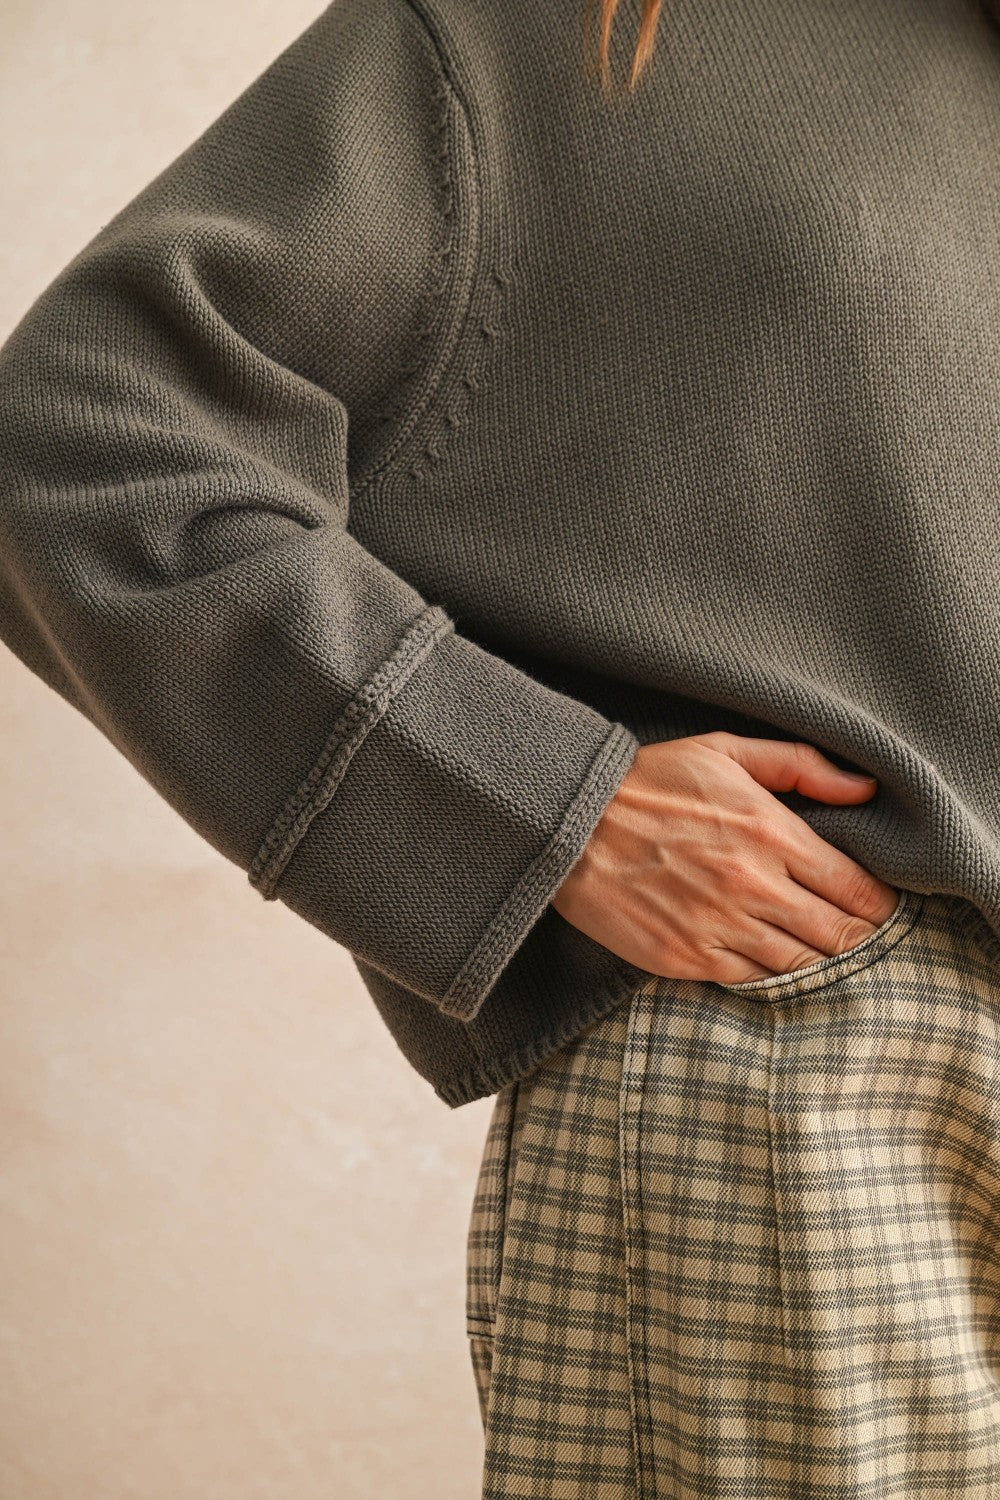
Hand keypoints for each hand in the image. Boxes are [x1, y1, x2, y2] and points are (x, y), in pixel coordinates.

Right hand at [550, 731, 899, 984]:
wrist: (570, 823)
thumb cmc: (649, 781)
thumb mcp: (724, 751)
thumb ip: (799, 766)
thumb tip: (863, 790)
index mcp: (771, 832)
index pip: (856, 888)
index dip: (878, 905)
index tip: (877, 907)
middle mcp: (752, 885)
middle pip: (838, 935)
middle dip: (857, 939)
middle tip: (856, 936)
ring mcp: (718, 926)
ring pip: (799, 966)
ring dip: (817, 962)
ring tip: (818, 953)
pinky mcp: (686, 957)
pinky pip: (750, 982)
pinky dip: (768, 977)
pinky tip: (771, 963)